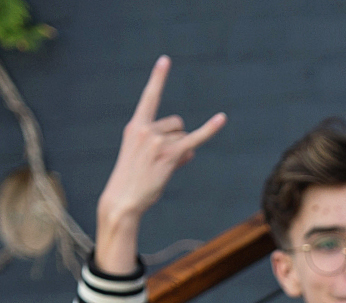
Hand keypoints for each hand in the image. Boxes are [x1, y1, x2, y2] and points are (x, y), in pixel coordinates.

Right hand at [96, 57, 225, 242]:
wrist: (123, 199)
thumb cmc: (132, 180)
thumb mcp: (144, 157)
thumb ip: (167, 146)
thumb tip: (191, 149)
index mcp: (135, 126)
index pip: (149, 98)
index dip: (158, 78)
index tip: (166, 60)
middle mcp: (145, 129)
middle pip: (177, 124)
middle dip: (176, 140)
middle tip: (159, 160)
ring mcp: (157, 141)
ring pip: (184, 137)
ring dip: (182, 152)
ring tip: (162, 168)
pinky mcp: (170, 155)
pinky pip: (195, 139)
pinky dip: (210, 129)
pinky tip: (222, 118)